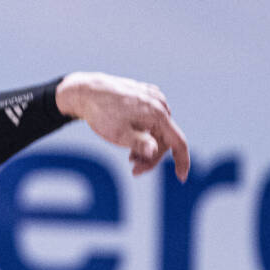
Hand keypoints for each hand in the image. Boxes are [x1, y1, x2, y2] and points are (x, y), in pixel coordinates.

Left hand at [56, 72, 190, 179]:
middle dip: (152, 157)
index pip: (179, 141)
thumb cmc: (101, 114)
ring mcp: (154, 97)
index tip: (181, 178)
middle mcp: (160, 103)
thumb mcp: (118, 134)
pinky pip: (152, 120)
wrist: (86, 92)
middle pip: (166, 139)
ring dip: (147, 146)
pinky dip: (145, 133)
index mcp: (157, 113)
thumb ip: (138, 143)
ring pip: (159, 130)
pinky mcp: (146, 96)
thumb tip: (153, 151)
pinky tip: (130, 139)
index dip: (182, 161)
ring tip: (130, 157)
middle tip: (133, 170)